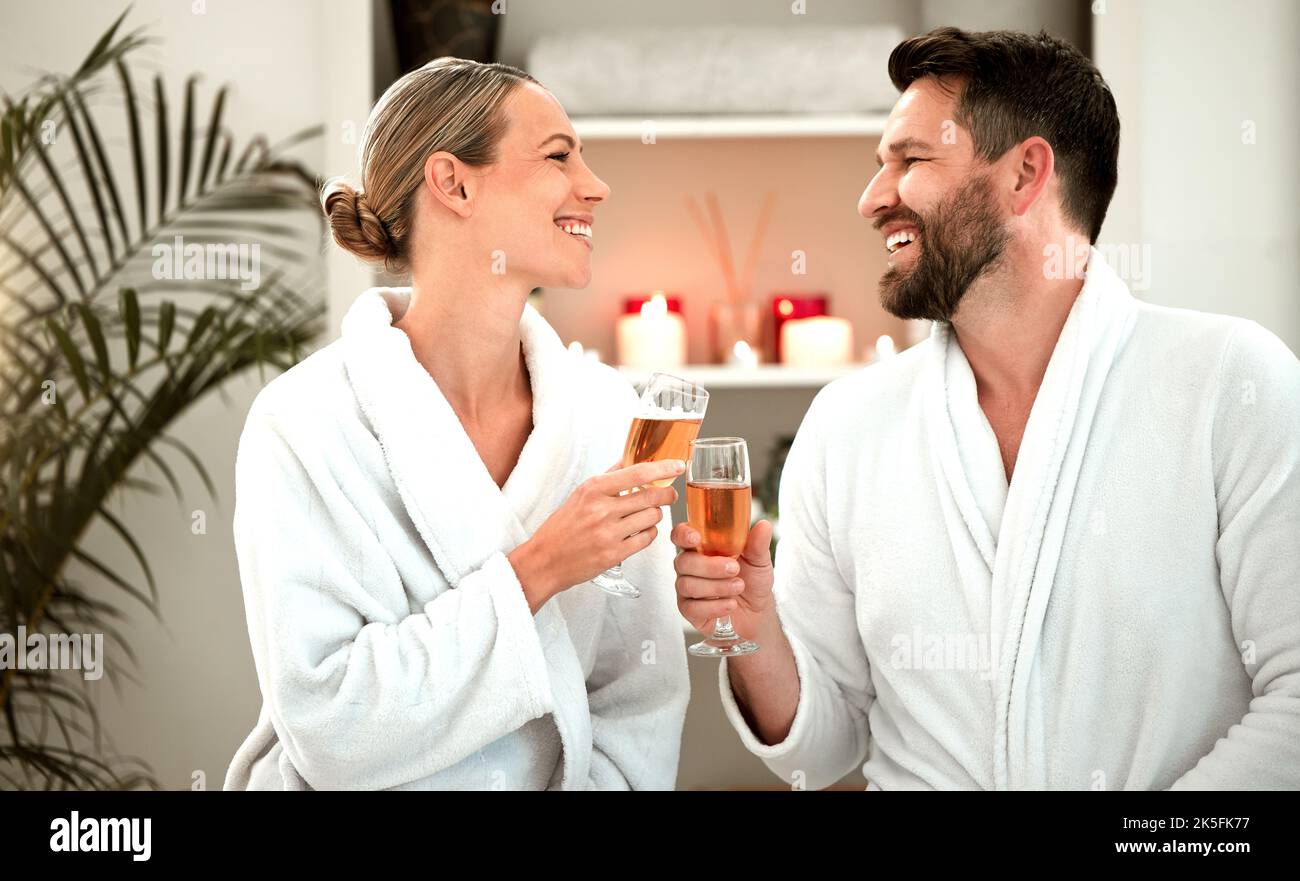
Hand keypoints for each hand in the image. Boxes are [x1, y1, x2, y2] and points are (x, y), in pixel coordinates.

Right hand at [509, 458, 682, 606]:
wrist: (545, 560)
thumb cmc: (562, 527)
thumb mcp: (580, 494)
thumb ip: (607, 477)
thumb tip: (629, 460)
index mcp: (593, 489)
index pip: (637, 473)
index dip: (663, 468)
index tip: (678, 465)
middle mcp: (601, 510)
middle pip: (651, 496)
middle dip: (667, 494)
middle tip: (669, 493)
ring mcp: (608, 533)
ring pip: (652, 517)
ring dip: (656, 515)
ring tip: (647, 515)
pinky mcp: (614, 554)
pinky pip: (647, 539)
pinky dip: (649, 533)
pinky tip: (641, 531)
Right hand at [671, 519, 774, 637]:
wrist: (757, 611)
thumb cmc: (753, 580)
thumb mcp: (759, 560)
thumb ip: (757, 544)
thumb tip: (764, 525)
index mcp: (701, 547)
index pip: (680, 535)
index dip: (683, 535)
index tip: (696, 538)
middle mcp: (689, 566)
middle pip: (683, 562)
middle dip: (709, 566)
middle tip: (734, 569)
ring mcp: (686, 589)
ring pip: (687, 585)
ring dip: (716, 587)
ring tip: (738, 586)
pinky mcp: (689, 610)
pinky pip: (692, 608)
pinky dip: (715, 606)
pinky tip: (730, 604)